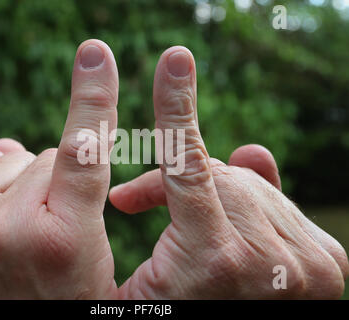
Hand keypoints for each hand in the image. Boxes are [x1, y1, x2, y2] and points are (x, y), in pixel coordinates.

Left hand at [0, 39, 118, 298]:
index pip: (82, 150)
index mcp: (58, 244)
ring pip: (6, 160)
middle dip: (50, 190)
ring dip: (13, 190)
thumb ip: (74, 195)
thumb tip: (10, 143)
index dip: (94, 98)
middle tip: (41, 238)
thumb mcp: (87, 266)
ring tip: (7, 240)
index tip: (96, 54)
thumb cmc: (50, 301)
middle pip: (45, 158)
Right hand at [109, 47, 348, 298]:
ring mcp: (308, 264)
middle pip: (218, 174)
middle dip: (176, 182)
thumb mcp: (144, 283)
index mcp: (213, 265)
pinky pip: (278, 202)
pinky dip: (248, 204)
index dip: (177, 107)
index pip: (189, 165)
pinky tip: (233, 226)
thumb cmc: (168, 313)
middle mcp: (269, 262)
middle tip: (136, 201)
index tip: (175, 60)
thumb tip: (244, 150)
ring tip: (189, 227)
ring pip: (249, 183)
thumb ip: (176, 211)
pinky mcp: (329, 263)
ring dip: (214, 195)